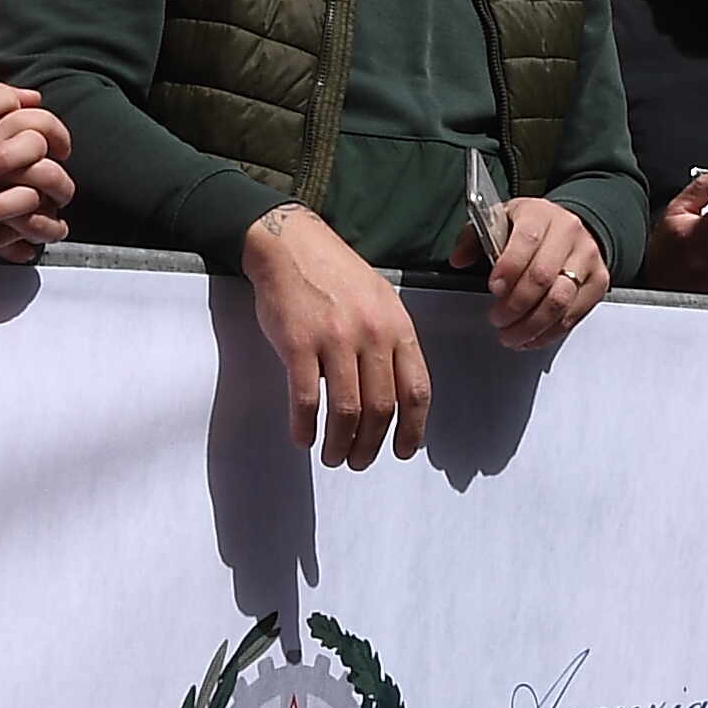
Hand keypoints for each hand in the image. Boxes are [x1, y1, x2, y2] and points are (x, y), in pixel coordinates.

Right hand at [242, 208, 427, 465]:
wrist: (291, 246)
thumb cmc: (337, 275)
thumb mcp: (381, 301)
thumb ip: (391, 343)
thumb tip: (396, 393)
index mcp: (397, 326)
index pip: (416, 389)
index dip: (414, 428)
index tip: (405, 450)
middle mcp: (371, 335)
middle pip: (381, 407)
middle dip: (372, 444)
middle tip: (360, 461)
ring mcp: (335, 340)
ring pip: (346, 410)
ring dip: (341, 443)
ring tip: (334, 457)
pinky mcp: (298, 344)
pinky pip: (306, 398)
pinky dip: (305, 426)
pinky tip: (303, 438)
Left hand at [483, 193, 614, 346]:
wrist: (570, 227)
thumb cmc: (530, 227)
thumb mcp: (499, 221)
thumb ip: (474, 238)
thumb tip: (458, 259)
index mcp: (540, 214)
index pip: (528, 240)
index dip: (509, 269)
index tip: (493, 288)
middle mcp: (569, 233)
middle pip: (543, 277)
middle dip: (516, 305)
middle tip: (497, 319)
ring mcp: (587, 258)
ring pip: (560, 300)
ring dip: (532, 325)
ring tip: (510, 336)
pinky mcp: (598, 281)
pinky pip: (574, 314)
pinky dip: (550, 332)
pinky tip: (531, 337)